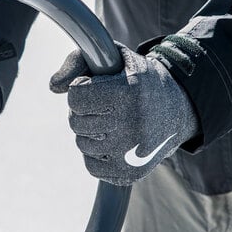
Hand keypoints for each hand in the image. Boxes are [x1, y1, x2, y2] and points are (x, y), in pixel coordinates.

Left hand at [50, 43, 198, 185]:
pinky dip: (96, 153)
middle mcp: (132, 125)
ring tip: (112, 120)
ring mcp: (132, 154)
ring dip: (90, 131)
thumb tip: (52, 86)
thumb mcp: (113, 57)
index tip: (96, 86)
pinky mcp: (131, 174)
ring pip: (82, 143)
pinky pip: (91, 165)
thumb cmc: (136, 79)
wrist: (179, 108)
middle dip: (83, 110)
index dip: (81, 89)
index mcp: (128, 93)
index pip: (76, 96)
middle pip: (75, 121)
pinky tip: (115, 139)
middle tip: (104, 104)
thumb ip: (77, 62)